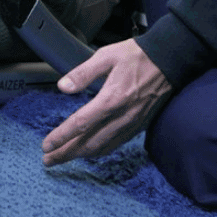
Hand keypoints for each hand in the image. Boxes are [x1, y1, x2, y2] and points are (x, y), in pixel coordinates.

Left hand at [41, 38, 171, 165]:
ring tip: (65, 158)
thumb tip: (62, 87)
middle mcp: (122, 116)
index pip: (81, 124)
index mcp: (111, 99)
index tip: (46, 145)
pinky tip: (91, 151)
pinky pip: (117, 143)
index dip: (62, 137)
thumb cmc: (137, 55)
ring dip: (81, 155)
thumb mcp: (106, 56)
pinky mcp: (140, 124)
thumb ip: (83, 73)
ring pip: (103, 147)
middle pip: (89, 142)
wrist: (170, 60)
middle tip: (48, 160)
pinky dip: (100, 151)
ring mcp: (132, 123)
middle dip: (67, 153)